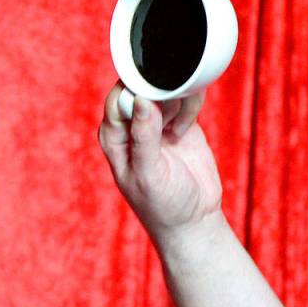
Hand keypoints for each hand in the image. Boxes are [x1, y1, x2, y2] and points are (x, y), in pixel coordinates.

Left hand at [98, 81, 222, 242]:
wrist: (193, 219)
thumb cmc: (162, 204)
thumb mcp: (149, 174)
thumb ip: (143, 137)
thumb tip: (140, 99)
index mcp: (114, 136)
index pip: (118, 98)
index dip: (136, 90)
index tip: (155, 96)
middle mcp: (132, 125)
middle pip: (143, 87)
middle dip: (160, 92)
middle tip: (172, 115)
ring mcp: (157, 121)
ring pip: (166, 89)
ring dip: (178, 100)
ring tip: (180, 130)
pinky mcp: (181, 121)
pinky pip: (186, 97)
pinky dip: (191, 104)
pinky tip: (188, 130)